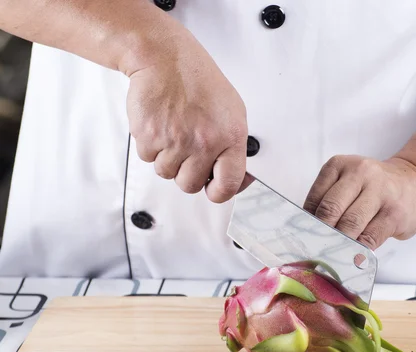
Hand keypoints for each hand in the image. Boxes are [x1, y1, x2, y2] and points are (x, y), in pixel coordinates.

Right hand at [125, 28, 247, 201]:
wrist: (166, 60)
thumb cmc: (199, 83)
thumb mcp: (232, 112)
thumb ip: (232, 146)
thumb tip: (232, 176)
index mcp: (230, 137)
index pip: (228, 185)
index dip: (218, 192)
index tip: (213, 189)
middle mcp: (204, 142)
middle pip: (190, 185)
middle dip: (187, 173)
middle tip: (188, 151)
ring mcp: (176, 141)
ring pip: (166, 173)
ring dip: (168, 158)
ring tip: (174, 131)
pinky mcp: (149, 136)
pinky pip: (148, 158)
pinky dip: (151, 146)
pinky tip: (161, 124)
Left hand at [303, 155, 415, 249]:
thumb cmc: (375, 187)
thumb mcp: (349, 181)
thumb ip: (330, 200)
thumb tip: (309, 234)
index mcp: (340, 165)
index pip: (315, 198)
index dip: (306, 223)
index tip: (303, 240)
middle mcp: (360, 173)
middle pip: (330, 210)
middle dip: (320, 235)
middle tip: (314, 251)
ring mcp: (380, 191)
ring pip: (349, 225)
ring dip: (338, 244)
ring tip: (331, 256)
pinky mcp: (395, 213)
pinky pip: (370, 237)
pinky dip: (358, 251)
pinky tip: (353, 257)